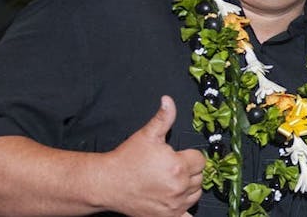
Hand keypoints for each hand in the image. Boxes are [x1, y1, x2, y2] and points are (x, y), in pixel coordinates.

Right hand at [101, 96, 204, 216]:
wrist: (106, 184)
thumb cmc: (126, 160)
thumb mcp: (147, 135)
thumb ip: (163, 117)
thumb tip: (169, 101)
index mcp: (178, 165)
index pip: (200, 159)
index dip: (190, 156)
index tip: (178, 156)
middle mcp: (179, 187)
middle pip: (199, 177)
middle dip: (189, 171)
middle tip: (172, 168)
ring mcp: (174, 205)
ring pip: (195, 194)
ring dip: (188, 188)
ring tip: (171, 182)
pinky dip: (186, 211)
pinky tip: (181, 205)